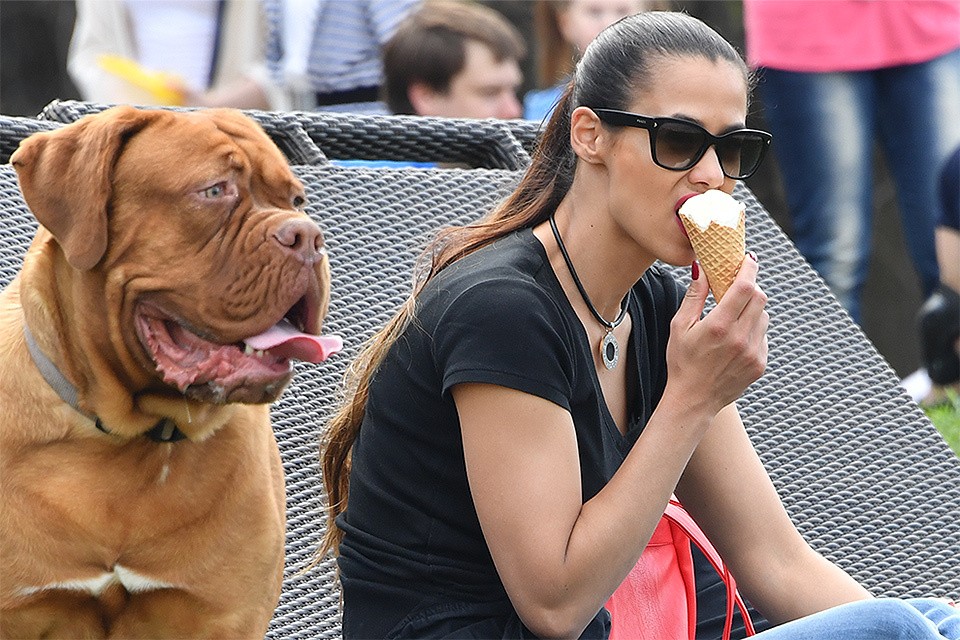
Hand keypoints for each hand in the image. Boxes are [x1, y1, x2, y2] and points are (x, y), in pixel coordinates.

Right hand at [665, 254, 767, 417]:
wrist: (693, 400)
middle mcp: (741, 338)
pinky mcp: (760, 364)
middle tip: (738, 286)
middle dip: (751, 287)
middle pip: (760, 298)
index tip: (748, 259)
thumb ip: (694, 296)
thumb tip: (702, 269)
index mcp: (719, 326)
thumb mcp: (680, 327)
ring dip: (752, 309)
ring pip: (764, 317)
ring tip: (733, 317)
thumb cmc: (682, 362)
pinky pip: (763, 336)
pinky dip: (753, 330)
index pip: (745, 287)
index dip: (749, 269)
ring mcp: (754, 353)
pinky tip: (735, 340)